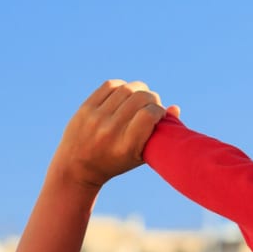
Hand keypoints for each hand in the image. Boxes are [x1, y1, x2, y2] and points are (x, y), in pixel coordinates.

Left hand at [51, 80, 173, 190]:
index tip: (160, 115)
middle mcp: (110, 131)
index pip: (149, 115)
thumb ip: (160, 134)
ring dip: (139, 90)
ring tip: (140, 98)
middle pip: (140, 98)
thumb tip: (175, 107)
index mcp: (126, 146)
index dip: (159, 110)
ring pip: (126, 89)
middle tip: (152, 105)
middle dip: (152, 98)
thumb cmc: (116, 161)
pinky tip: (126, 94)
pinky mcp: (86, 108)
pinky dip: (122, 86)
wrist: (77, 166)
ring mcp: (96, 118)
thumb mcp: (140, 155)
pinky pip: (110, 85)